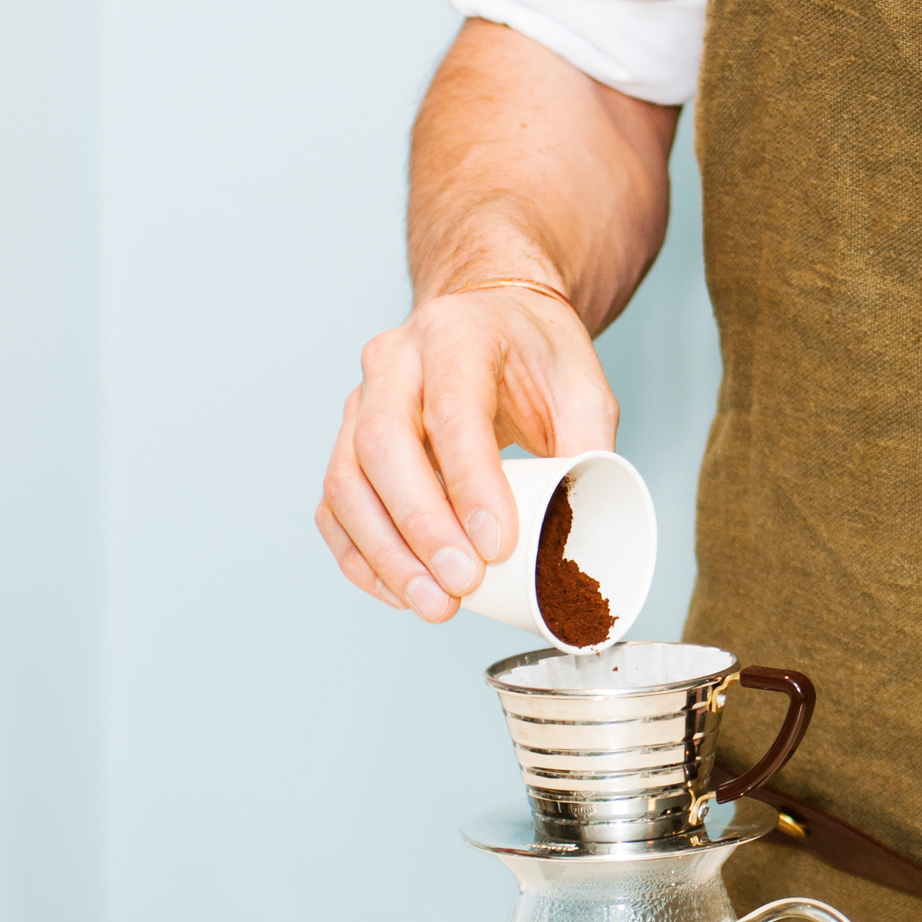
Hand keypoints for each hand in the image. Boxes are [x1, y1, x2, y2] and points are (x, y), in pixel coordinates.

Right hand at [316, 284, 617, 621]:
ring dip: (386, 553)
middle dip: (421, 527)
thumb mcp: (584, 388)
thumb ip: (588, 450)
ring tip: (434, 603)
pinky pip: (334, 505)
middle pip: (384, 446)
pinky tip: (398, 592)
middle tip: (462, 584)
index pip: (452, 412)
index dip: (471, 484)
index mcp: (457, 334)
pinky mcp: (347, 441)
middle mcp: (395, 361)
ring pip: (346, 480)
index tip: (499, 545)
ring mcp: (360, 400)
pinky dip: (360, 555)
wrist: (493, 317)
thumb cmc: (537, 354)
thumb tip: (581, 532)